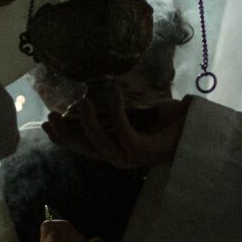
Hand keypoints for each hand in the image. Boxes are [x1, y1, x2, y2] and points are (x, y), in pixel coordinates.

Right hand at [44, 84, 189, 168]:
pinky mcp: (141, 151)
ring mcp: (130, 157)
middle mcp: (119, 157)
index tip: (46, 124)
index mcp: (115, 149)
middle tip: (51, 115)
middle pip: (85, 148)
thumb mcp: (137, 110)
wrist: (195, 126)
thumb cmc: (167, 119)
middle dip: (65, 134)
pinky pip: (122, 131)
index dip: (63, 138)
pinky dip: (115, 111)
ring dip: (88, 122)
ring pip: (100, 142)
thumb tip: (100, 84)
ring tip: (81, 100)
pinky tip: (113, 92)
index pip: (83, 146)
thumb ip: (119, 105)